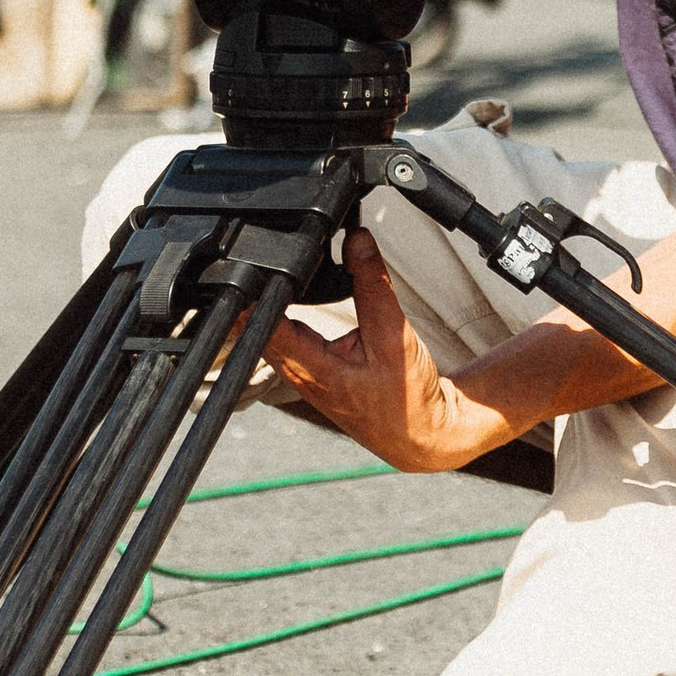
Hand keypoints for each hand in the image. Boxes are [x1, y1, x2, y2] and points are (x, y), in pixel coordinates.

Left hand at [261, 231, 511, 474]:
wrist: (422, 435)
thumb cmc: (408, 399)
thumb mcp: (394, 336)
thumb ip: (373, 286)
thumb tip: (357, 240)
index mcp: (310, 370)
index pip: (261, 325)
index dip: (253, 291)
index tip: (252, 259)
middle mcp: (298, 373)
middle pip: (258, 324)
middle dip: (259, 288)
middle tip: (264, 251)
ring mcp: (303, 373)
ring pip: (272, 328)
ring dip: (272, 300)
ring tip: (278, 264)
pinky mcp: (314, 369)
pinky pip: (288, 334)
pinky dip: (289, 309)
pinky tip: (296, 290)